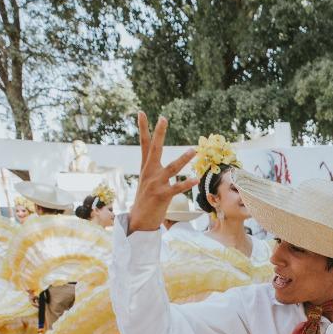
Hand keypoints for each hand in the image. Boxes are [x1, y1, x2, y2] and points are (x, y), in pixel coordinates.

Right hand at [128, 112, 196, 233]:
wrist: (138, 221)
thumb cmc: (146, 200)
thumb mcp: (148, 181)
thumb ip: (154, 169)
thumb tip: (160, 160)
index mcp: (146, 168)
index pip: (145, 144)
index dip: (143, 128)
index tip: (141, 112)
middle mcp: (149, 173)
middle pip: (155, 149)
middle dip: (159, 133)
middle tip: (163, 118)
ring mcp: (155, 184)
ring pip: (171, 168)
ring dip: (183, 159)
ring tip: (194, 150)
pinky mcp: (162, 196)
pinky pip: (176, 188)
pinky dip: (185, 184)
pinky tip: (194, 179)